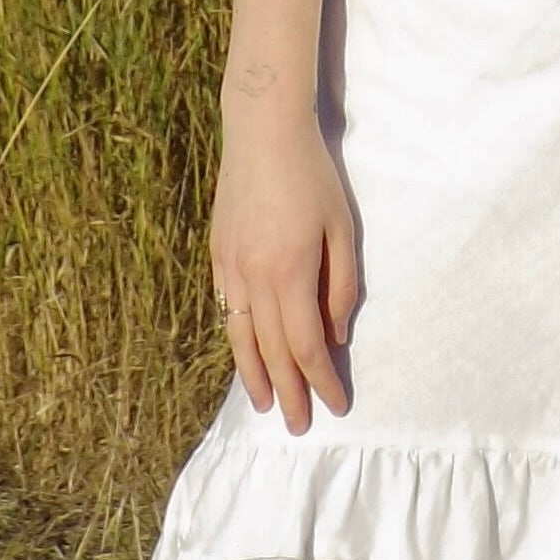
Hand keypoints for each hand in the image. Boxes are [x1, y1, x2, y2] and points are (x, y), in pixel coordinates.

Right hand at [212, 111, 359, 431]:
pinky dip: (236, 340)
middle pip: (271, 351)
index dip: (321, 380)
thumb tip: (336, 335)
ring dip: (254, 376)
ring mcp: (229, 267)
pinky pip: (226, 310)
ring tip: (264, 405)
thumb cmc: (313, 177)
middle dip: (288, 392)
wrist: (262, 134)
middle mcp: (254, 277)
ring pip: (240, 337)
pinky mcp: (217, 255)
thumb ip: (341, 286)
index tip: (336, 404)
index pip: (305, 345)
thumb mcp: (342, 230)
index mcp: (290, 272)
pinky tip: (245, 355)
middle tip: (297, 425)